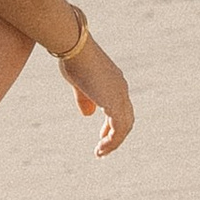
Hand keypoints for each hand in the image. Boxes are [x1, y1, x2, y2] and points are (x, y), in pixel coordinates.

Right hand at [62, 30, 134, 156]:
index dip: (113, 123)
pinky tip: (100, 149)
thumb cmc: (72, 58)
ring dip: (114, 143)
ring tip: (100, 153)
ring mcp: (120, 95)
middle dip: (116, 134)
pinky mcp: (114, 103)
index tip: (103, 136)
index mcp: (115, 81)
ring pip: (125, 127)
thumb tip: (88, 114)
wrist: (74, 46)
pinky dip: (112, 142)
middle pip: (127, 118)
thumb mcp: (79, 82)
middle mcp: (121, 88)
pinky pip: (118, 130)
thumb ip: (85, 98)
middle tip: (103, 147)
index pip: (121, 107)